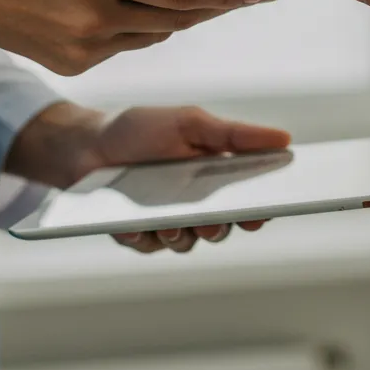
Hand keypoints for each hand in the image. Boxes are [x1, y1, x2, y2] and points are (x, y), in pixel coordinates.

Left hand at [8, 103, 289, 254]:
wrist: (84, 144)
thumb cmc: (140, 128)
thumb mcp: (189, 123)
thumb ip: (235, 135)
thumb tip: (284, 139)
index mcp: (214, 175)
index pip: (247, 199)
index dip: (259, 209)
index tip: (262, 213)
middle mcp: (194, 204)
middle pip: (221, 227)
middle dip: (219, 227)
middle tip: (212, 222)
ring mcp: (166, 222)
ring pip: (186, 243)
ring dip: (181, 234)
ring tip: (168, 222)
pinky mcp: (137, 235)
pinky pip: (148, 246)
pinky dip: (142, 236)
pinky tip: (133, 225)